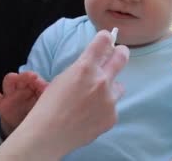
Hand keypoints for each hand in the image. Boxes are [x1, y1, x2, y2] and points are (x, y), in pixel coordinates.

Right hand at [0, 30, 128, 160]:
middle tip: (120, 53)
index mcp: (85, 67)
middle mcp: (101, 80)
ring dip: (110, 88)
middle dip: (121, 52)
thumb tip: (95, 64)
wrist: (49, 134)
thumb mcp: (64, 77)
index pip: (104, 41)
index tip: (107, 39)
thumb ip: (83, 69)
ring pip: (119, 86)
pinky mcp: (112, 116)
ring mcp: (109, 100)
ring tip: (94, 99)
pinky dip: (104, 109)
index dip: (106, 38)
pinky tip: (90, 115)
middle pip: (122, 57)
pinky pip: (112, 107)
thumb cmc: (49, 105)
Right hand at [0, 71, 47, 135]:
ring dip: (12, 79)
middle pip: (21, 76)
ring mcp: (11, 95)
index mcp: (32, 85)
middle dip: (25, 76)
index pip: (34, 78)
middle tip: (33, 77)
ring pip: (8, 81)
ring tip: (15, 78)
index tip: (43, 85)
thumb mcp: (43, 103)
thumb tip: (51, 91)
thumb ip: (47, 96)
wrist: (26, 126)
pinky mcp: (2, 104)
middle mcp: (21, 87)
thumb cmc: (37, 110)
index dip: (38, 79)